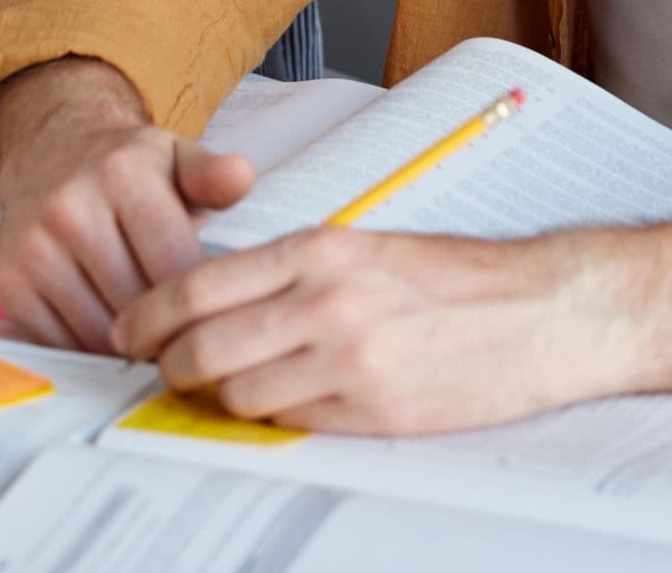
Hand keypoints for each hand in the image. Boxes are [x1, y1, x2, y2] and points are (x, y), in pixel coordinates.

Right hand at [0, 57, 255, 351]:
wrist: (50, 152)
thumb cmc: (128, 169)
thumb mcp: (176, 159)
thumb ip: (213, 176)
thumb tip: (243, 176)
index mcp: (123, 175)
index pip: (176, 270)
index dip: (204, 307)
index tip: (218, 319)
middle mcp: (70, 207)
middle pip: (138, 307)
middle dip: (169, 331)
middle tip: (189, 339)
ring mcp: (34, 247)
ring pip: (100, 333)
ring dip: (131, 347)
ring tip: (153, 336)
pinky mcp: (9, 281)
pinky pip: (61, 343)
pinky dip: (91, 349)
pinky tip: (110, 331)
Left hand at [114, 221, 671, 434]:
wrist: (544, 311)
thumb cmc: (453, 277)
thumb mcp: (363, 247)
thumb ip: (289, 271)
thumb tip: (214, 303)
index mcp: (318, 251)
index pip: (196, 288)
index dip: (145, 316)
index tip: (127, 330)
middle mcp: (326, 304)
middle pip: (202, 349)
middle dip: (167, 366)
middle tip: (159, 370)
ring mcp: (351, 363)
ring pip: (238, 395)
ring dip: (218, 398)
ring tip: (221, 390)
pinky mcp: (377, 413)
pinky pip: (292, 423)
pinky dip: (273, 418)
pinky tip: (280, 404)